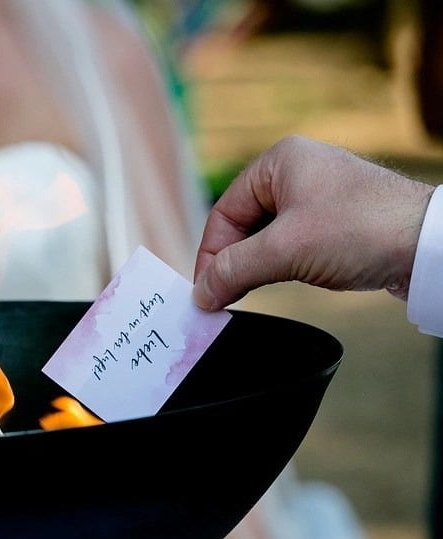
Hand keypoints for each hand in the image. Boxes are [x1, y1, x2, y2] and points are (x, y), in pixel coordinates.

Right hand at [192, 135, 434, 309]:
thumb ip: (234, 270)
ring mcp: (319, 195)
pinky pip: (292, 242)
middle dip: (234, 261)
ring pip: (266, 236)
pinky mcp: (336, 219)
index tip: (206, 290)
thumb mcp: (284, 251)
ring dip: (257, 265)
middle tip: (224, 295)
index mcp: (279, 161)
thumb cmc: (362, 230)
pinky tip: (282, 281)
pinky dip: (280, 264)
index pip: (224, 212)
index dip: (211, 254)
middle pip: (243, 224)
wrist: (429, 245)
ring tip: (252, 291)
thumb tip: (201, 294)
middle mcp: (297, 170)